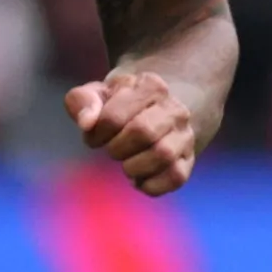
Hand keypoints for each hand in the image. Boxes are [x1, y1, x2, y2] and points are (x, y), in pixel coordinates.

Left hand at [66, 68, 201, 194]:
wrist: (157, 108)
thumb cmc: (121, 103)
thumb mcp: (99, 93)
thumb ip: (83, 100)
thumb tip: (86, 123)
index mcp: (150, 86)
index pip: (115, 116)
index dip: (97, 133)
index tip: (95, 136)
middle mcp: (175, 109)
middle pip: (143, 132)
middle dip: (117, 148)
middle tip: (112, 150)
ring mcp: (185, 135)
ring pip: (163, 155)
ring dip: (134, 167)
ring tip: (127, 164)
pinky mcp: (188, 160)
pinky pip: (176, 178)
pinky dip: (151, 186)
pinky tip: (139, 180)